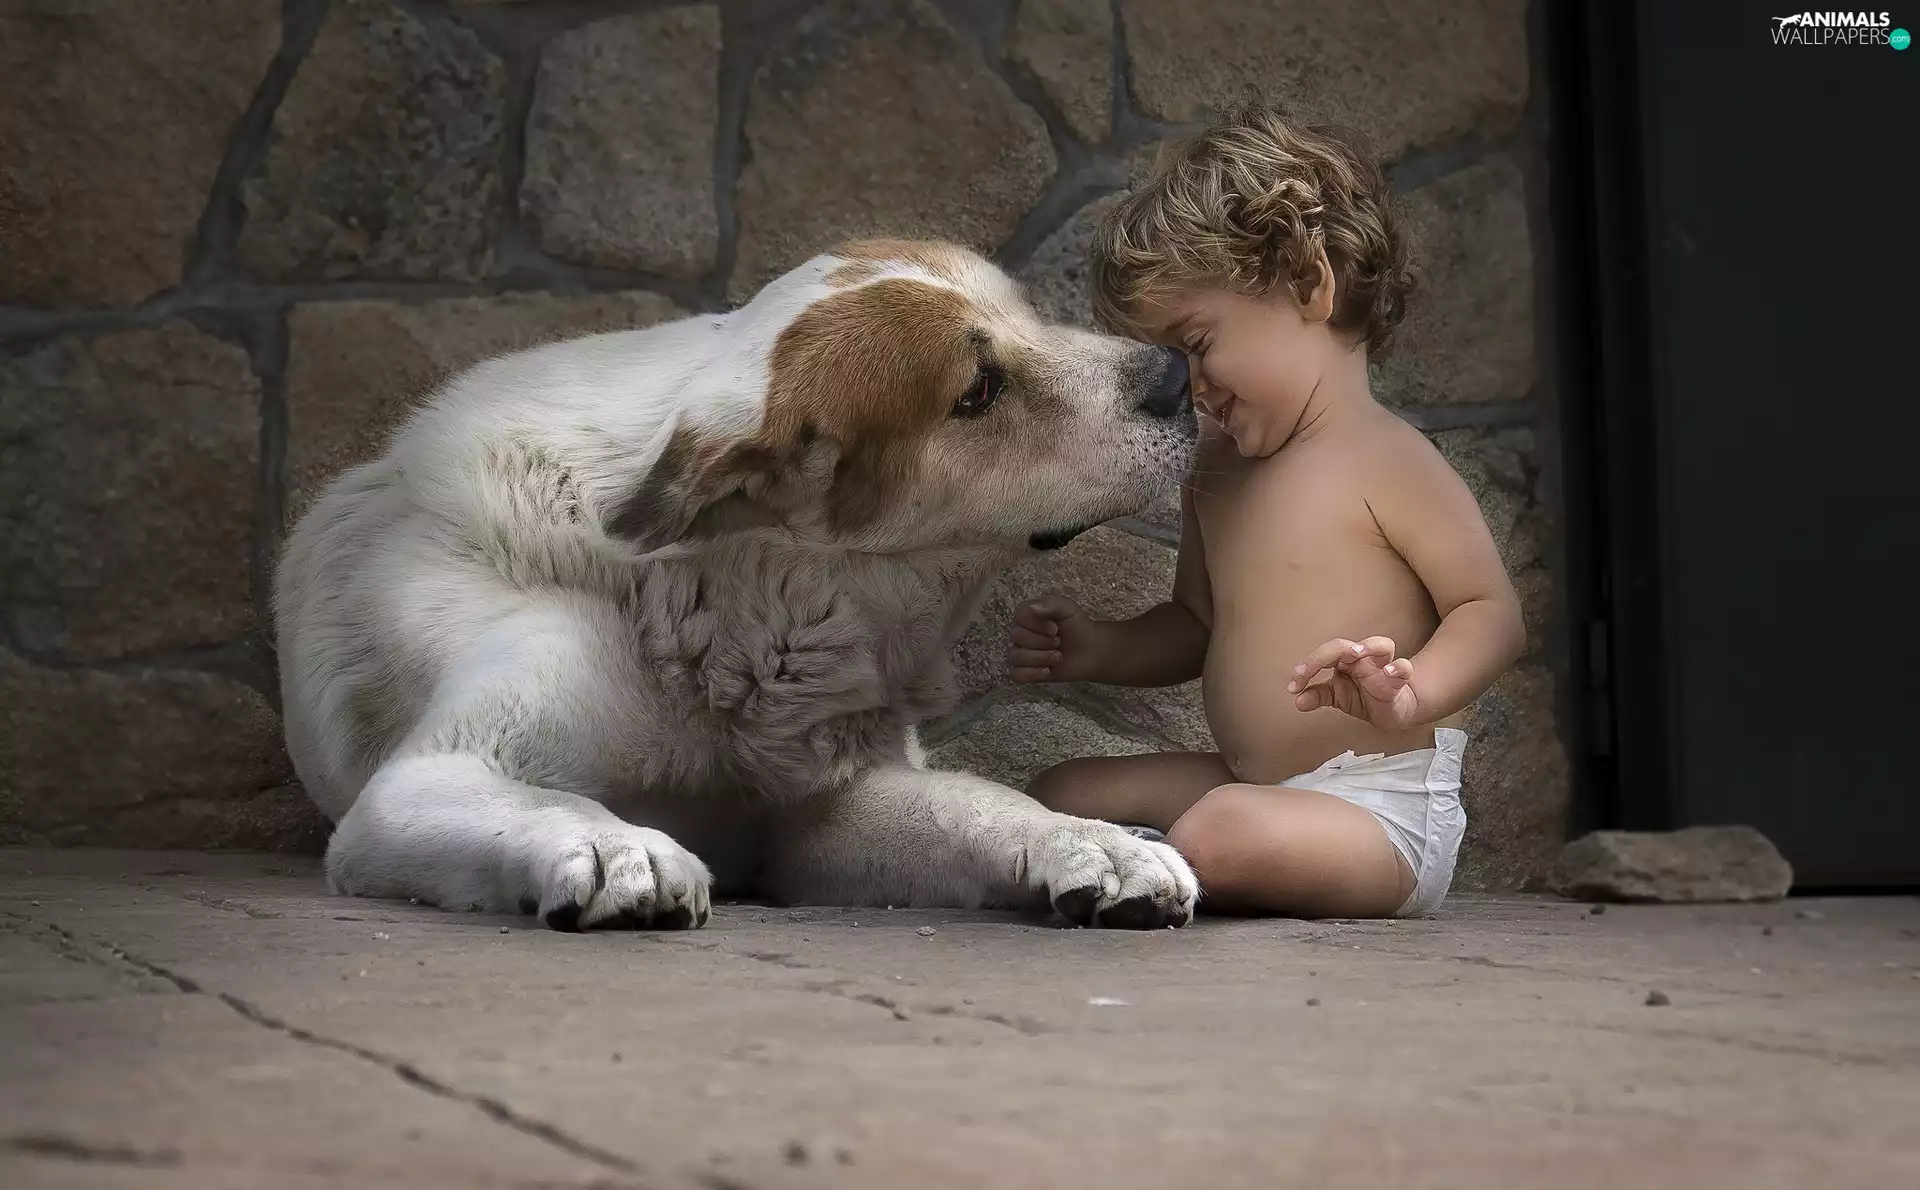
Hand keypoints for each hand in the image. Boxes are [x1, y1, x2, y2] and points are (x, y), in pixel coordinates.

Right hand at [1006, 594, 1106, 682]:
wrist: (1090, 651)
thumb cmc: (1077, 627)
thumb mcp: (1068, 609)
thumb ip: (1051, 604)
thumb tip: (1033, 607)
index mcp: (1028, 615)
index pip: (1019, 616)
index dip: (1036, 624)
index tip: (1055, 628)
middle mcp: (1021, 634)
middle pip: (1017, 637)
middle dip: (1042, 642)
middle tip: (1059, 642)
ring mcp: (1021, 653)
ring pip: (1016, 656)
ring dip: (1040, 658)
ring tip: (1058, 657)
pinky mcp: (1025, 671)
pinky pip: (1016, 674)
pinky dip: (1032, 673)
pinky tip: (1047, 671)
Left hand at [1288, 636, 1421, 729]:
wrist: (1391, 712)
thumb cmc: (1363, 697)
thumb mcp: (1336, 697)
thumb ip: (1317, 696)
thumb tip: (1298, 701)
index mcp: (1345, 661)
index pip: (1325, 654)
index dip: (1308, 666)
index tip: (1294, 686)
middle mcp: (1364, 659)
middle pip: (1346, 645)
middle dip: (1325, 655)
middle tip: (1309, 670)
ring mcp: (1383, 667)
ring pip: (1382, 645)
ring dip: (1368, 646)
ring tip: (1355, 653)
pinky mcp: (1399, 681)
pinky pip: (1404, 668)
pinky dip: (1398, 668)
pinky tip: (1389, 672)